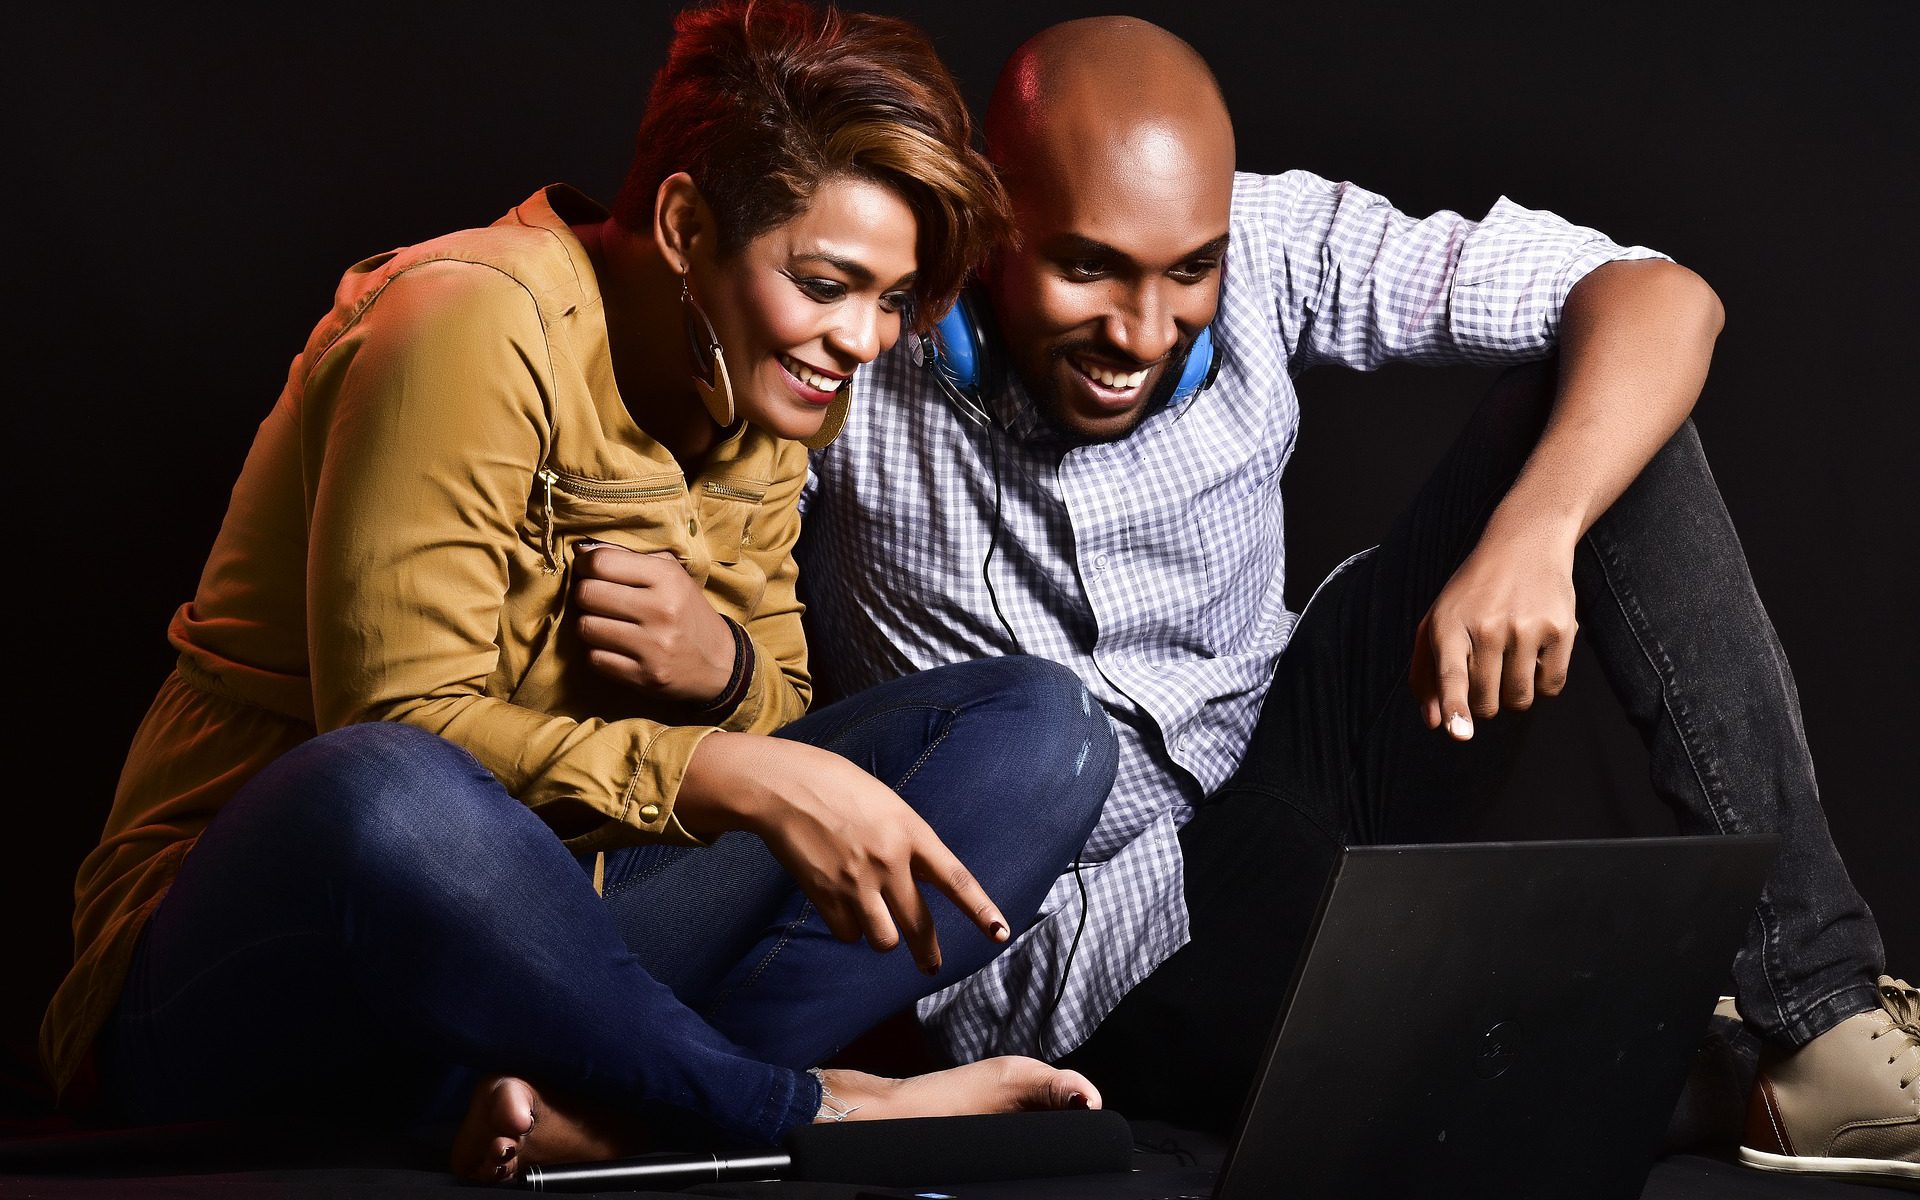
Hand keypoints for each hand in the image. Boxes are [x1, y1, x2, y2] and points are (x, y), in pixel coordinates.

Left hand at [573, 543, 734, 703]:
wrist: (719, 663)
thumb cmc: (686, 611)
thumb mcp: (670, 574)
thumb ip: (628, 557)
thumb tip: (580, 550)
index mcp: (667, 578)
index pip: (601, 562)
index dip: (585, 566)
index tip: (588, 571)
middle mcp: (661, 610)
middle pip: (587, 594)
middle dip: (584, 595)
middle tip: (596, 599)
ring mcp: (653, 646)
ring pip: (586, 628)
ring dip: (589, 625)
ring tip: (605, 624)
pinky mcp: (645, 676)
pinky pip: (595, 659)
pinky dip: (597, 653)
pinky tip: (613, 648)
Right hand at [676, 732, 1010, 974]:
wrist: (785, 785)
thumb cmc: (837, 787)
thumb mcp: (887, 804)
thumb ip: (907, 842)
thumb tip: (919, 879)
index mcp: (911, 832)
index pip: (956, 880)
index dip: (981, 910)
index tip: (1000, 933)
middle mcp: (889, 861)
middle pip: (920, 925)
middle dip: (928, 953)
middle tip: (931, 966)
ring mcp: (857, 881)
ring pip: (883, 940)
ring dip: (881, 937)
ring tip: (872, 921)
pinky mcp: (826, 895)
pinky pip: (848, 934)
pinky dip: (847, 928)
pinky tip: (840, 906)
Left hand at [1409, 526, 1577, 740]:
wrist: (1524, 543)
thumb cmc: (1472, 593)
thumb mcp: (1436, 622)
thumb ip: (1427, 674)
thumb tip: (1434, 724)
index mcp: (1448, 624)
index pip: (1451, 674)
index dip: (1455, 707)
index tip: (1460, 733)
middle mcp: (1487, 626)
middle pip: (1487, 702)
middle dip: (1485, 701)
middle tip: (1486, 671)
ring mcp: (1526, 627)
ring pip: (1520, 699)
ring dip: (1514, 695)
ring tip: (1509, 659)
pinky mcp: (1560, 630)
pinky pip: (1551, 687)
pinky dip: (1542, 683)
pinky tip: (1534, 653)